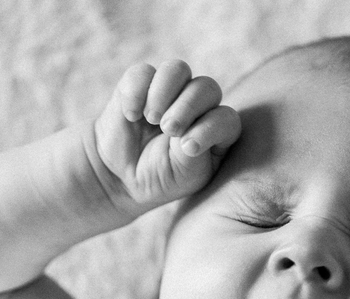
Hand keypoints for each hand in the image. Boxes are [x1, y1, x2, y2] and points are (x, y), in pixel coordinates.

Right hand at [93, 59, 241, 216]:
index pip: (226, 118)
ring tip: (151, 117)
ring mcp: (170, 91)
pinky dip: (137, 92)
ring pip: (178, 69)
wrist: (123, 178)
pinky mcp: (141, 85)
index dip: (210, 128)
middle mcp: (198, 106)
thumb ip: (194, 150)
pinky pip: (143, 72)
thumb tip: (188, 128)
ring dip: (165, 91)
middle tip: (168, 129)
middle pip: (206, 87)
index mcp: (217, 130)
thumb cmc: (163, 178)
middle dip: (188, 107)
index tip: (187, 149)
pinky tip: (131, 115)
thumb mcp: (185, 174)